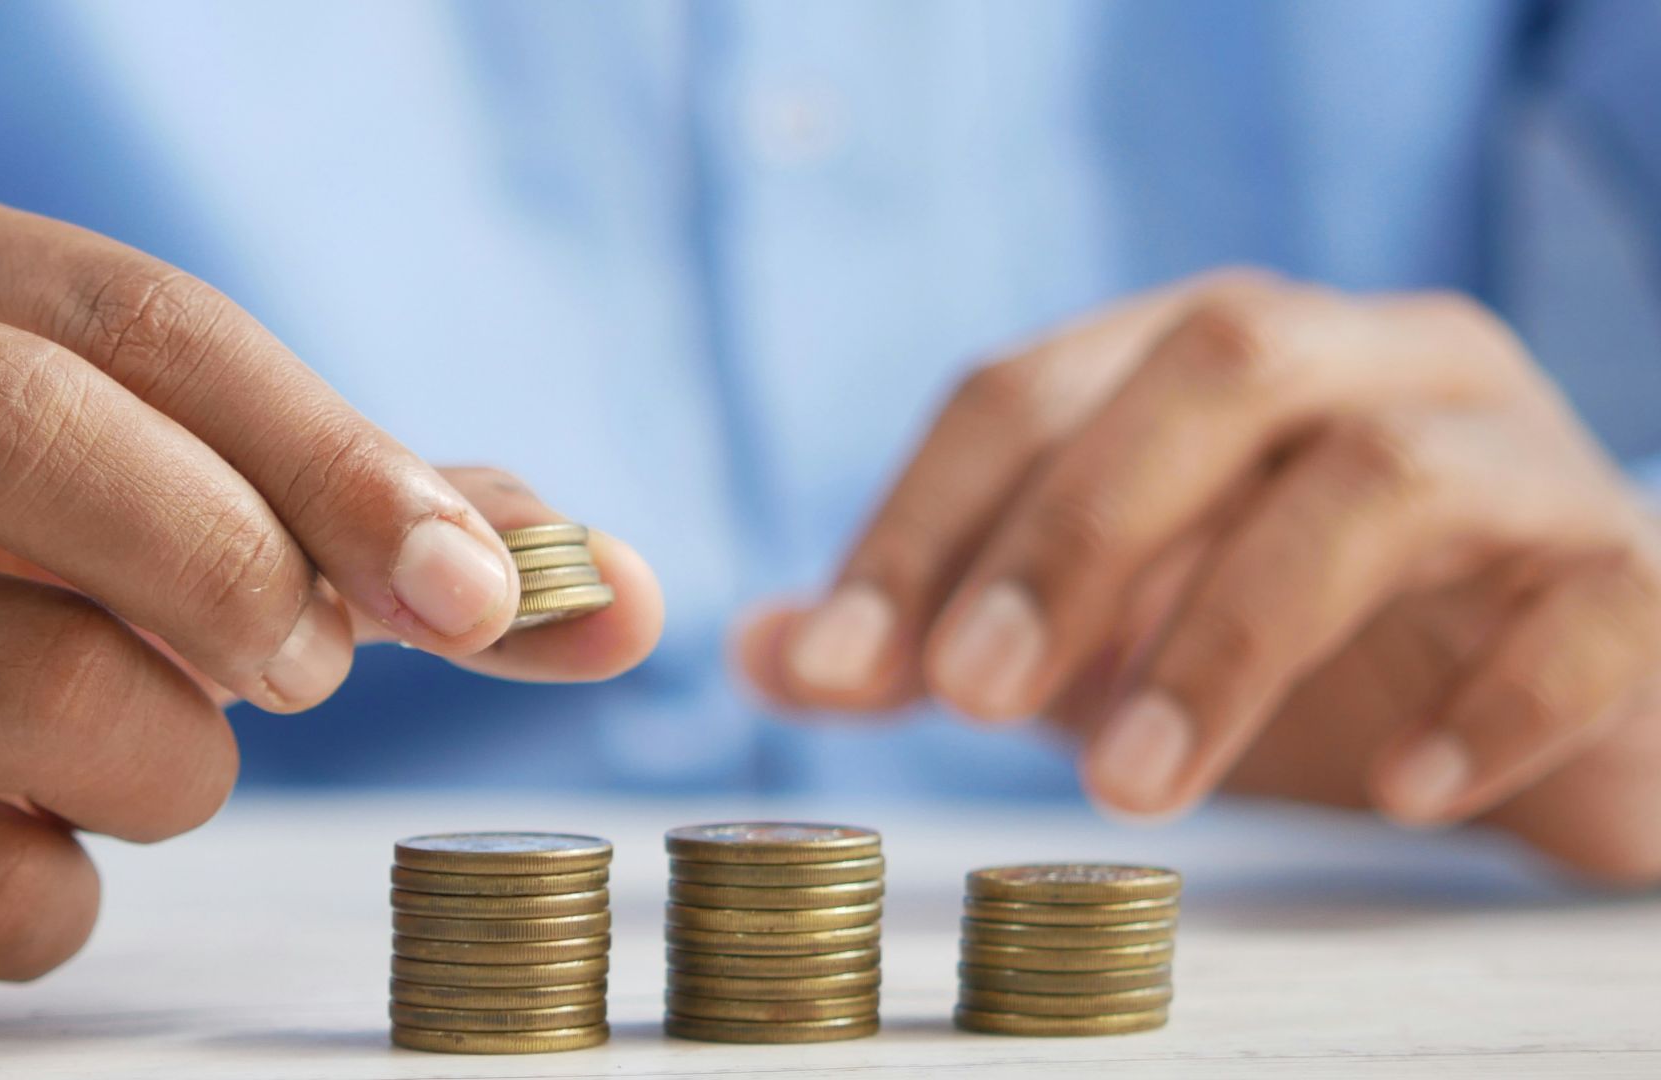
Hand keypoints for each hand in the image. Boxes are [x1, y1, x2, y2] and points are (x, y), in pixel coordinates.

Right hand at [0, 180, 661, 1015]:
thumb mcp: (150, 480)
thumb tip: (618, 595)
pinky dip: (65, 891)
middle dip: (239, 563)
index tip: (479, 589)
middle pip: (22, 429)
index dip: (339, 458)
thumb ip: (371, 517)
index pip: (141, 323)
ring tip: (147, 749)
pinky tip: (16, 840)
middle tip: (308, 664)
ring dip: (178, 759)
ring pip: (29, 684)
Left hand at [740, 270, 1660, 883]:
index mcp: (1212, 360)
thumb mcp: (1101, 641)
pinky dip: (1485, 698)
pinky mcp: (1629, 574)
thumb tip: (763, 650)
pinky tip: (1399, 791)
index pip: (1031, 386)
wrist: (1559, 699)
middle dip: (1073, 532)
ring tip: (1135, 788)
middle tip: (971, 698)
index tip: (838, 665)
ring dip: (1231, 632)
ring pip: (1380, 477)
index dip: (921, 519)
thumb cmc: (1308, 653)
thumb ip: (944, 634)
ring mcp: (1514, 455)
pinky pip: (1583, 604)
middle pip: (1213, 367)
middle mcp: (1365, 363)